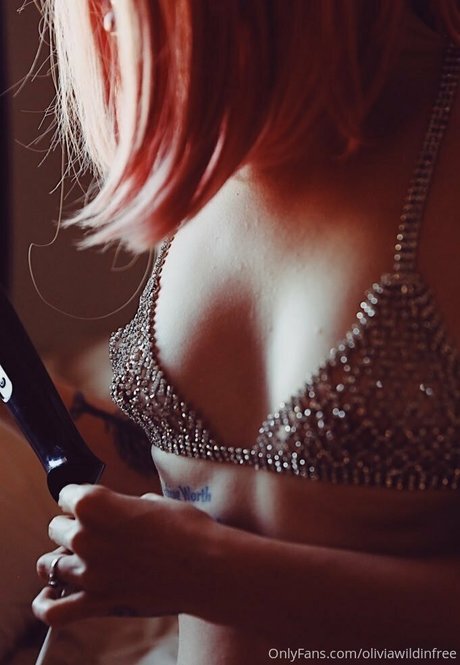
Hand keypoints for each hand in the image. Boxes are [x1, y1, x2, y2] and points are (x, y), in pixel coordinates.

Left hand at [33, 484, 214, 625]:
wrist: (208, 565)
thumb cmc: (187, 527)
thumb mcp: (153, 501)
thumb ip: (122, 505)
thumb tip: (117, 513)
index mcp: (95, 504)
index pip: (65, 495)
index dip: (80, 498)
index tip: (91, 503)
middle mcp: (84, 536)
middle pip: (55, 528)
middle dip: (72, 527)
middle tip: (98, 532)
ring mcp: (88, 572)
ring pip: (49, 564)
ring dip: (62, 559)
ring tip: (79, 559)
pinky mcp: (98, 602)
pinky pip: (53, 611)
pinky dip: (45, 604)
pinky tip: (51, 595)